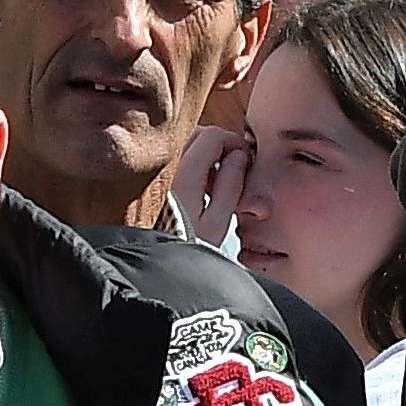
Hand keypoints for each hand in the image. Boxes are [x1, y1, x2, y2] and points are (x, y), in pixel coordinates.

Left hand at [170, 125, 253, 248]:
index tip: (245, 156)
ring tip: (222, 180)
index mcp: (185, 178)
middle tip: (236, 164)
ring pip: (189, 146)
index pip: (210, 136)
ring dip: (209, 154)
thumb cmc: (189, 250)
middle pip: (197, 134)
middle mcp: (171, 172)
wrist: (160, 270)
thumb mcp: (218, 222)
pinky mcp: (162, 186)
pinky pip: (183, 162)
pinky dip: (198, 165)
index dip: (232, 140)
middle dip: (220, 143)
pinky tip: (206, 189)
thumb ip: (230, 185)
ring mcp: (163, 177)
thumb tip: (238, 157)